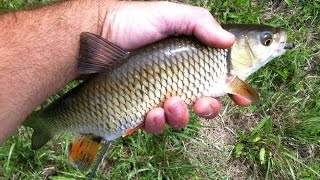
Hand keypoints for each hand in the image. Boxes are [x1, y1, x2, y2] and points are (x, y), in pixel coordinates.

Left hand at [102, 1, 249, 133]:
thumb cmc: (132, 21)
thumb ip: (200, 23)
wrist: (97, 35)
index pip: (218, 78)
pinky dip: (157, 122)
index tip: (243, 98)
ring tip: (169, 103)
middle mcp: (177, 80)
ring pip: (181, 118)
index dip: (234, 90)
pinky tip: (150, 111)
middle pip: (204, 104)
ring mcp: (159, 97)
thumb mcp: (169, 15)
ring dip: (180, 116)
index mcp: (189, 60)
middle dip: (209, 109)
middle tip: (202, 103)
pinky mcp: (140, 109)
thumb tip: (229, 40)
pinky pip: (156, 125)